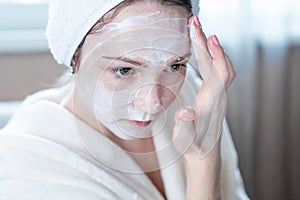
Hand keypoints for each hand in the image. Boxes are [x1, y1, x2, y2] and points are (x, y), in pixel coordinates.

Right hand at [172, 16, 235, 199]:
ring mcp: (217, 95)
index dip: (216, 54)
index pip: (219, 74)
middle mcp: (218, 97)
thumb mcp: (187, 143)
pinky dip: (211, 57)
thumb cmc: (194, 149)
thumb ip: (186, 129)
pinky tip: (203, 52)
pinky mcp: (213, 96)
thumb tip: (185, 112)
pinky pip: (217, 71)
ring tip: (198, 32)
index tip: (208, 35)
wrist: (204, 156)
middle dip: (207, 42)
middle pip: (219, 64)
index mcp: (211, 104)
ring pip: (218, 66)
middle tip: (195, 23)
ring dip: (210, 47)